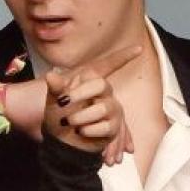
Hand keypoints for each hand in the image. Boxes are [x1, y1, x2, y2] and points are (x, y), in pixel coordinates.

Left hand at [41, 46, 141, 161]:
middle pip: (101, 84)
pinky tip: (81, 132)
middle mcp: (104, 92)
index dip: (124, 56)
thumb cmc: (59, 115)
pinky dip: (89, 130)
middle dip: (79, 94)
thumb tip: (51, 75)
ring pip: (102, 107)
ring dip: (81, 116)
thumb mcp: (53, 100)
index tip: (138, 49)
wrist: (62, 141)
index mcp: (90, 81)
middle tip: (63, 102)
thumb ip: (56, 88)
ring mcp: (111, 109)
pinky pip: (106, 126)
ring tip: (70, 122)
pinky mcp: (114, 127)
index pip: (109, 64)